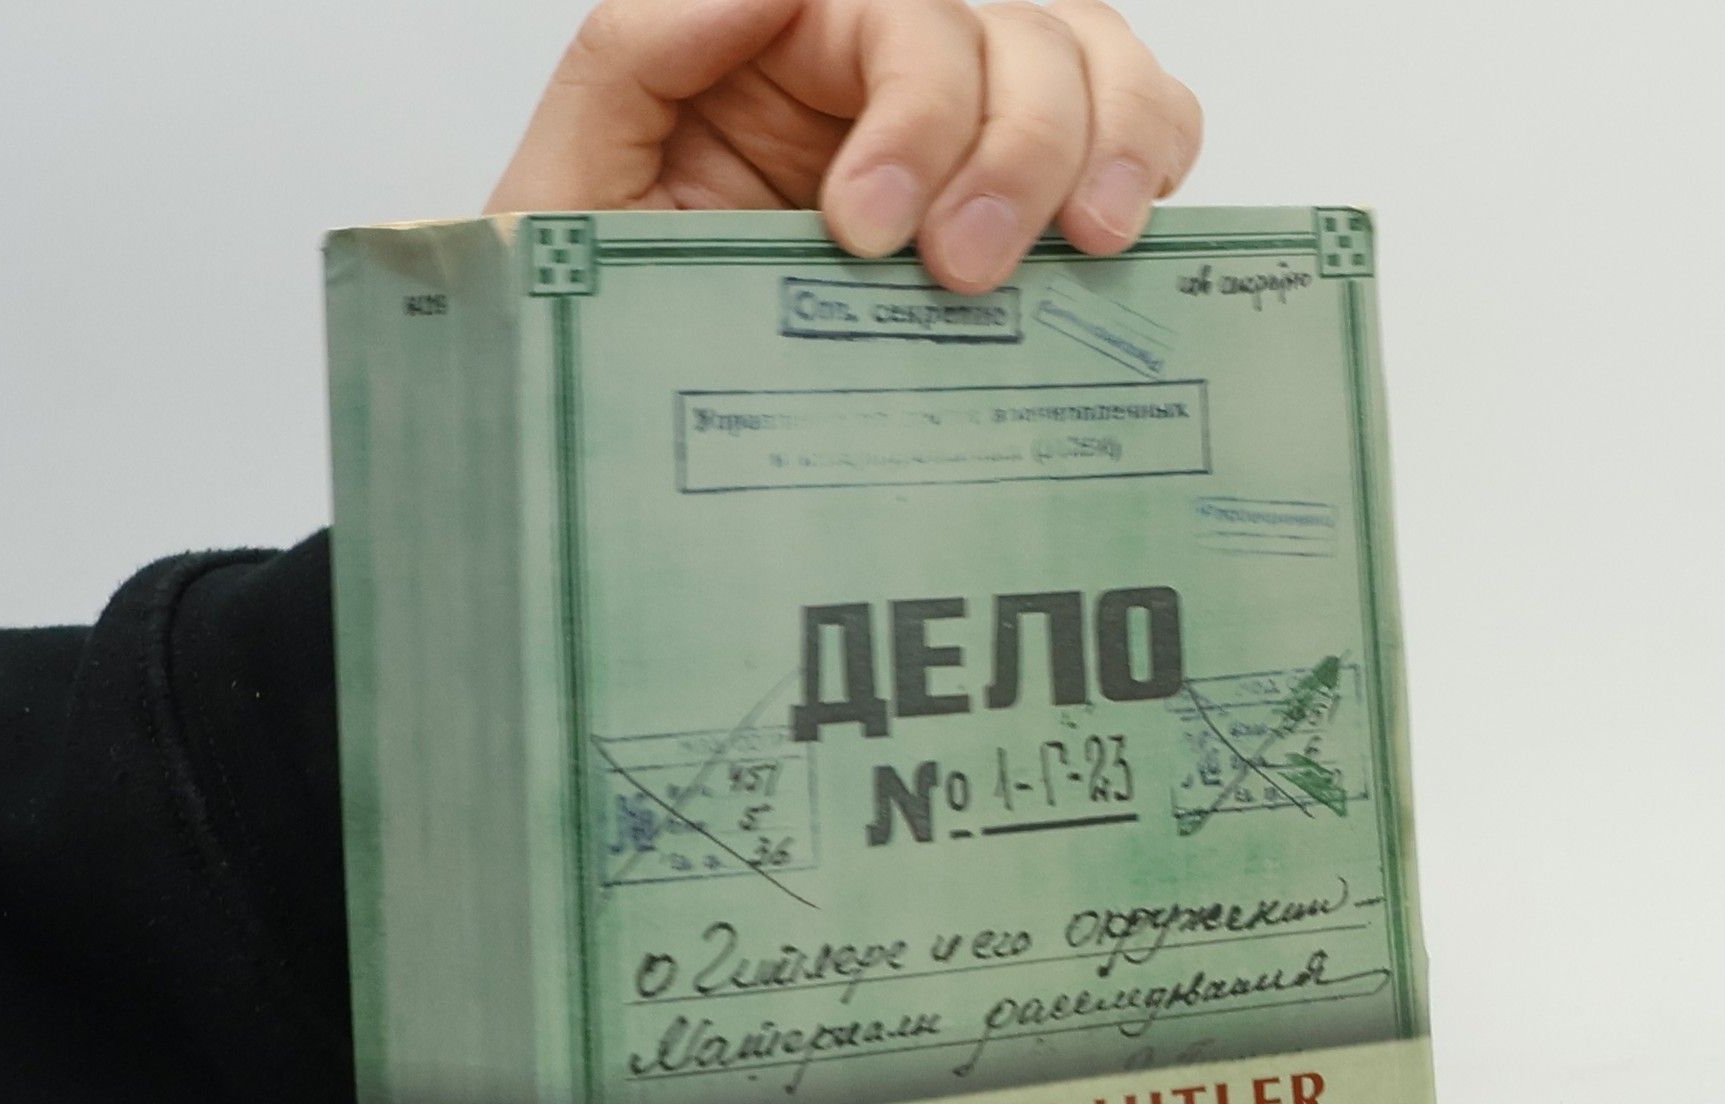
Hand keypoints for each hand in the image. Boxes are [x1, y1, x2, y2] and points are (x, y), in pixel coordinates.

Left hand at [487, 0, 1201, 292]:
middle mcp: (877, 74)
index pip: (897, 14)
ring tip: (1087, 250)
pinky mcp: (1020, 209)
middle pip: (1012, 31)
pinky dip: (1151, 157)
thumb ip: (643, 50)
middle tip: (965, 272)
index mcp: (780, 48)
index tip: (868, 232)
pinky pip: (1129, 128)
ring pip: (1087, 60)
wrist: (633, 440)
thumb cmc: (603, 323)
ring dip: (1104, 145)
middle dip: (1011, 147)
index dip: (914, 110)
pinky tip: (1118, 240)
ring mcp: (961, 136)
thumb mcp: (573, 185)